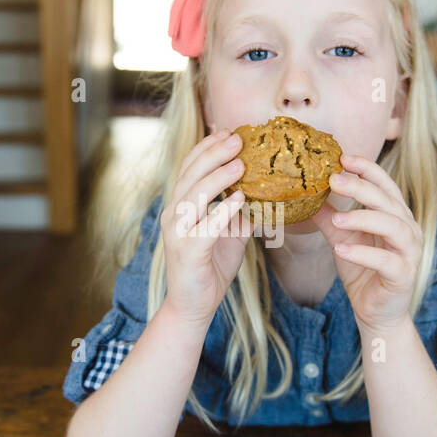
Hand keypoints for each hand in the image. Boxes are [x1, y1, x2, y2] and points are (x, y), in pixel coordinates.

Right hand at [160, 128, 251, 328]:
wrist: (193, 305)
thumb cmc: (210, 266)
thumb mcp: (228, 232)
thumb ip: (237, 211)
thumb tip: (261, 190)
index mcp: (180, 206)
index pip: (189, 168)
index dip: (207, 148)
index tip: (228, 132)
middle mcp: (174, 215)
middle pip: (190, 176)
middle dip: (214, 154)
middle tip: (237, 139)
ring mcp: (178, 233)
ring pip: (194, 197)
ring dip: (218, 177)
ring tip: (240, 163)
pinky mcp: (188, 251)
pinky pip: (206, 226)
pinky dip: (223, 211)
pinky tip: (240, 199)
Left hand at [313, 153, 420, 336]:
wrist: (377, 312)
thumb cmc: (364, 271)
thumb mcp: (343, 238)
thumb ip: (329, 217)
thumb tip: (306, 195)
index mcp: (396, 215)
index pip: (385, 185)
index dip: (367, 169)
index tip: (343, 158)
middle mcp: (407, 229)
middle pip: (388, 201)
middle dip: (361, 187)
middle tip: (334, 179)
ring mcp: (409, 252)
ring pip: (392, 226)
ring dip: (363, 218)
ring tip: (336, 219)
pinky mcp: (403, 275)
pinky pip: (386, 260)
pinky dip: (364, 253)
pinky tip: (341, 250)